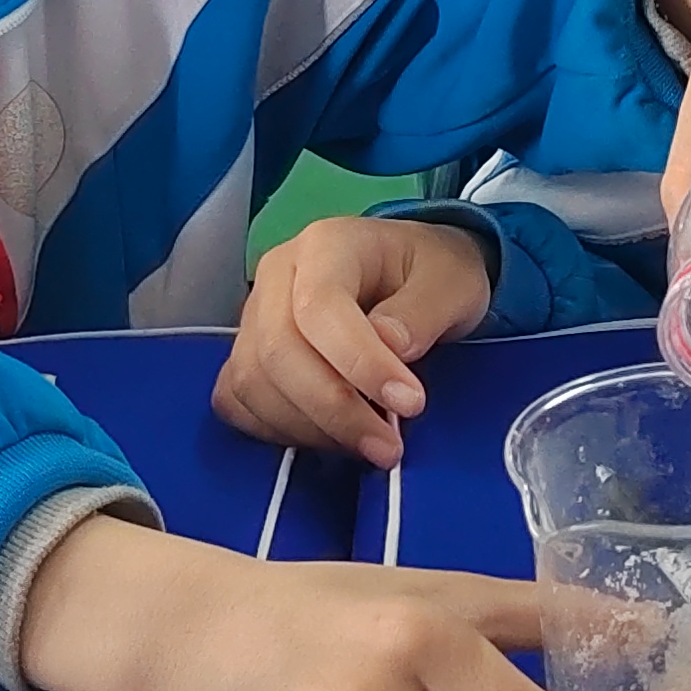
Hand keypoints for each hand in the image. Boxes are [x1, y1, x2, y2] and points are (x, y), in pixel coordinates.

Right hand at [219, 213, 494, 465]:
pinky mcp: (247, 353)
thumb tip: (391, 348)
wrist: (412, 274)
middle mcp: (277, 275)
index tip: (409, 403)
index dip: (360, 363)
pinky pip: (238, 400)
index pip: (321, 307)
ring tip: (368, 444)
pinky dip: (276, 430)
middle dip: (335, 410)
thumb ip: (423, 312)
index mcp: (327, 245)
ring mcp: (254, 315)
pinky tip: (328, 439)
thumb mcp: (452, 282)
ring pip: (253, 382)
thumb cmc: (431, 274)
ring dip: (309, 428)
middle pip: (278, 352)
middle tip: (389, 446)